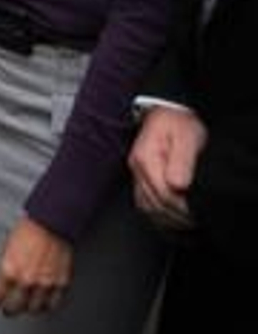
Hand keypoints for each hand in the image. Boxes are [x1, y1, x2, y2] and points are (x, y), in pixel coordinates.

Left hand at [0, 217, 71, 315]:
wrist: (51, 224)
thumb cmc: (28, 231)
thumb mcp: (7, 249)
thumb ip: (6, 268)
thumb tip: (3, 281)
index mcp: (9, 271)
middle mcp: (26, 281)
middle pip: (15, 308)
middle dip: (9, 311)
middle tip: (7, 311)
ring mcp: (45, 284)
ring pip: (35, 309)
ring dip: (29, 309)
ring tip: (26, 307)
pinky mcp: (60, 284)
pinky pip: (53, 304)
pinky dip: (47, 306)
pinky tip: (44, 304)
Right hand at [129, 105, 205, 231]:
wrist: (166, 111)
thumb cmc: (178, 122)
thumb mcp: (187, 137)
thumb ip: (182, 161)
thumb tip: (178, 185)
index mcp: (146, 158)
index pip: (163, 193)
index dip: (181, 207)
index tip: (198, 211)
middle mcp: (137, 167)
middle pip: (154, 203)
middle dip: (176, 216)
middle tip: (196, 220)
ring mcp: (136, 172)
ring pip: (147, 205)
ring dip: (166, 217)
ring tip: (186, 221)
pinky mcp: (139, 175)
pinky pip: (143, 202)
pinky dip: (157, 213)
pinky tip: (170, 216)